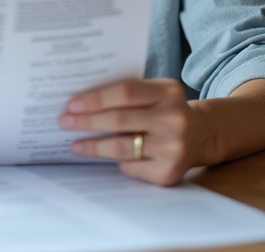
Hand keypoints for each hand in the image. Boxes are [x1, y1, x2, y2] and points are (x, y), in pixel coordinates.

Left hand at [58, 78, 202, 186]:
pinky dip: (116, 162)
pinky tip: (105, 157)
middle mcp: (174, 118)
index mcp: (168, 91)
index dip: (95, 98)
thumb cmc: (164, 110)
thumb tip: (80, 102)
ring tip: (74, 144)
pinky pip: (131, 167)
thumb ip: (127, 93)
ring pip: (121, 147)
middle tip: (63, 122)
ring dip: (93, 146)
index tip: (71, 103)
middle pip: (119, 120)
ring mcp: (174, 147)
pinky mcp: (168, 172)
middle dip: (87, 122)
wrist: (200, 135)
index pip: (124, 92)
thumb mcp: (155, 93)